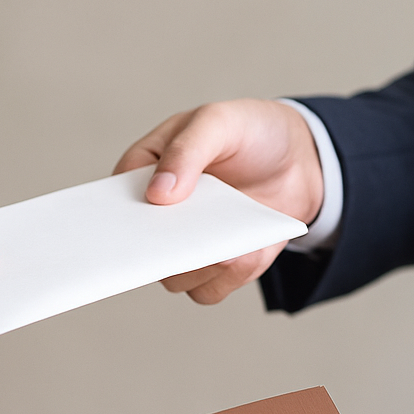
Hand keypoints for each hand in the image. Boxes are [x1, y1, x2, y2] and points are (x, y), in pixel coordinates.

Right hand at [113, 98, 323, 303]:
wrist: (301, 159)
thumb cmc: (249, 132)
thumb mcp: (216, 122)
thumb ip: (186, 151)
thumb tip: (157, 194)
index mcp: (141, 176)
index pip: (111, 206)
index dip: (113, 221)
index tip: (127, 228)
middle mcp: (156, 218)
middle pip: (138, 250)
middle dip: (161, 251)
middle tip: (186, 241)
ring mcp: (185, 245)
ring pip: (172, 278)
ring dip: (200, 265)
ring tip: (231, 241)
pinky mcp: (215, 267)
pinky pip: (208, 290)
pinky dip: (229, 275)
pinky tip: (248, 249)